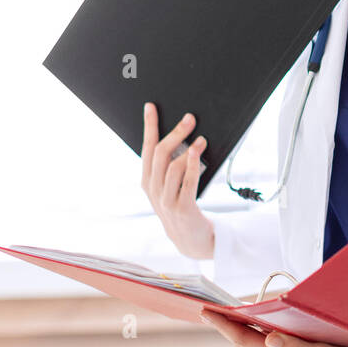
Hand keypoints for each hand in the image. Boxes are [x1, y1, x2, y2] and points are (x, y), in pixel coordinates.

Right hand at [141, 101, 214, 259]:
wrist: (190, 240)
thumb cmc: (182, 206)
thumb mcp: (170, 186)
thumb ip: (170, 166)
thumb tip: (182, 137)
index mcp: (147, 181)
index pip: (147, 148)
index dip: (149, 126)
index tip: (151, 106)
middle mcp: (153, 190)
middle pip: (160, 154)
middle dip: (174, 132)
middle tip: (189, 118)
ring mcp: (166, 200)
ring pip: (172, 166)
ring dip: (187, 148)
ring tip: (201, 138)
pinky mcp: (183, 208)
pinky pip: (187, 181)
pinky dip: (192, 164)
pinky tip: (198, 151)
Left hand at [198, 310, 347, 346]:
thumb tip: (267, 338)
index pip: (243, 339)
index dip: (223, 324)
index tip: (205, 310)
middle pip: (245, 338)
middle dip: (226, 323)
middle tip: (209, 307)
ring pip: (258, 338)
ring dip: (242, 324)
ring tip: (229, 310)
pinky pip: (273, 337)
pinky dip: (263, 325)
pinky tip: (265, 318)